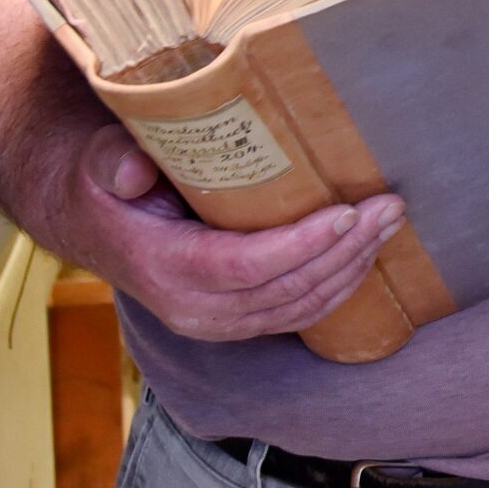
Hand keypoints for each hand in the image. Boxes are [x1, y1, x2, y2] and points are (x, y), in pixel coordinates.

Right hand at [66, 123, 405, 341]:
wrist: (97, 225)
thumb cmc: (106, 187)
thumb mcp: (100, 164)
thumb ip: (115, 164)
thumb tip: (133, 171)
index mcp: (165, 270)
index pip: (245, 266)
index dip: (302, 244)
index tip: (346, 212)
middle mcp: (195, 309)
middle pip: (287, 289)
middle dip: (347, 250)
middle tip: (390, 207)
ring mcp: (220, 323)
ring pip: (301, 306)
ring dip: (354, 267)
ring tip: (391, 222)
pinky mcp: (240, 321)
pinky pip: (300, 313)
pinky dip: (340, 286)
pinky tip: (369, 251)